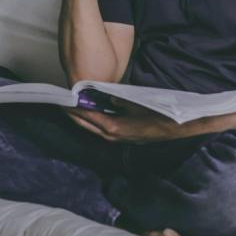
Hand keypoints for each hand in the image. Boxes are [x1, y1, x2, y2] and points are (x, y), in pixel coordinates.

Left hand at [63, 98, 186, 142]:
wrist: (173, 128)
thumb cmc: (156, 115)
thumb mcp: (135, 102)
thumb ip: (118, 99)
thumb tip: (105, 97)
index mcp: (113, 127)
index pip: (87, 116)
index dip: (74, 108)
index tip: (63, 100)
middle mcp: (111, 136)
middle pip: (85, 125)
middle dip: (73, 114)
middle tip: (62, 103)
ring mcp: (117, 139)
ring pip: (92, 128)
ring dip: (82, 119)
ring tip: (73, 108)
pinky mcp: (122, 138)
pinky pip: (101, 130)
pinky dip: (93, 122)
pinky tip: (92, 115)